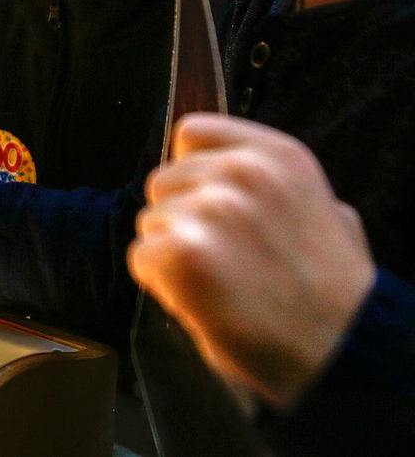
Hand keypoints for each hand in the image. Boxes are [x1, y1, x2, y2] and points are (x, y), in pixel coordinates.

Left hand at [128, 114, 375, 407]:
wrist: (343, 351)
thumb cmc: (333, 293)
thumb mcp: (326, 213)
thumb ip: (278, 187)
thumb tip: (248, 166)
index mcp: (275, 154)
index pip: (192, 132)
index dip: (190, 171)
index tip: (205, 200)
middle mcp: (241, 171)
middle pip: (163, 180)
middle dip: (179, 218)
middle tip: (219, 257)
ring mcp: (210, 209)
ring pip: (150, 221)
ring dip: (170, 253)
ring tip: (216, 283)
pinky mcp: (181, 251)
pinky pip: (141, 257)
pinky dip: (159, 283)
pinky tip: (199, 299)